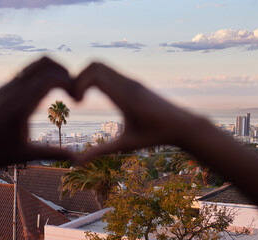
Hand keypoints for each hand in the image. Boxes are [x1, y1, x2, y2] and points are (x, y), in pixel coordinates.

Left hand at [0, 57, 75, 169]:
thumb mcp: (23, 155)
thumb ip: (51, 152)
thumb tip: (75, 158)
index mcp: (21, 103)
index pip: (51, 78)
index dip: (70, 83)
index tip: (77, 99)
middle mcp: (13, 89)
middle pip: (44, 62)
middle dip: (64, 71)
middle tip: (73, 89)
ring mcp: (6, 86)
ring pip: (33, 65)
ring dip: (51, 71)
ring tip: (61, 89)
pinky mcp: (1, 89)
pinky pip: (24, 73)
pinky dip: (39, 75)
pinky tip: (43, 93)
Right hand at [73, 62, 201, 163]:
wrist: (182, 125)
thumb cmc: (155, 137)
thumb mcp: (126, 145)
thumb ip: (101, 151)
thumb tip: (78, 163)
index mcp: (126, 97)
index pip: (96, 75)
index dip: (78, 83)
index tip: (77, 103)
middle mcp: (128, 84)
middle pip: (95, 64)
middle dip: (78, 77)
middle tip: (75, 99)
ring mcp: (131, 80)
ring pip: (101, 65)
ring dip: (86, 76)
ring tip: (81, 98)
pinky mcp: (133, 82)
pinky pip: (109, 71)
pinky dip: (95, 77)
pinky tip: (94, 95)